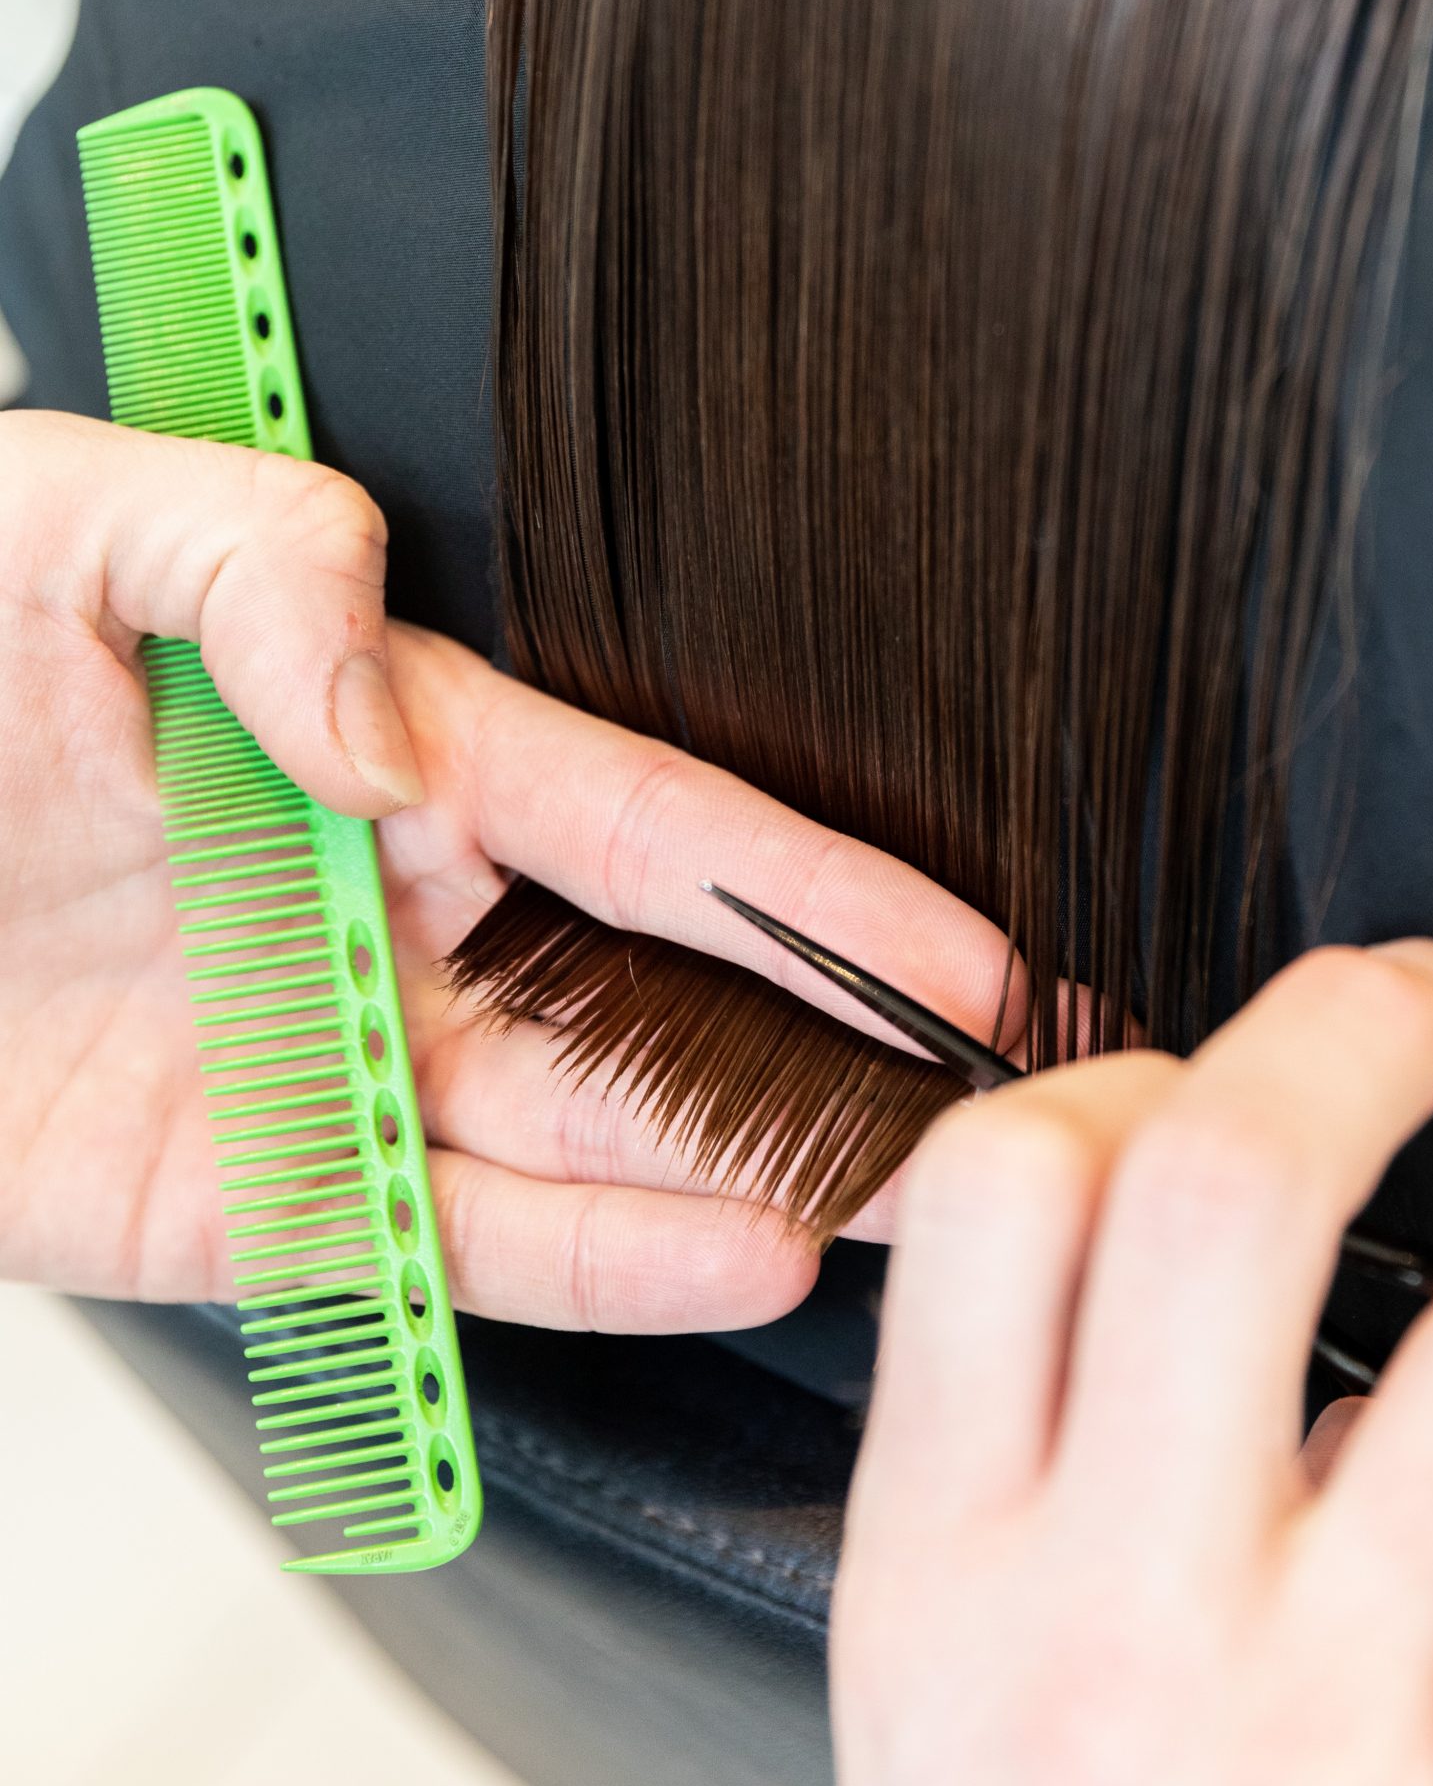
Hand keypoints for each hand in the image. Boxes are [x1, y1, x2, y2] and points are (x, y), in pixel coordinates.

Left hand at [0, 410, 1009, 1326]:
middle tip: (987, 1104)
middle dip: (827, 1053)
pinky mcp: (235, 1203)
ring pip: (580, 1138)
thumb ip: (263, 562)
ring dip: (737, 1174)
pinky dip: (581, 1264)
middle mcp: (380, 922)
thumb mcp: (59, 521)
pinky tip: (715, 1256)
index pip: (649, 827)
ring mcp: (322, 1071)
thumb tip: (404, 733)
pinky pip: (437, 1247)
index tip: (961, 940)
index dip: (813, 886)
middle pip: (655, 1000)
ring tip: (892, 1202)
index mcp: (373, 754)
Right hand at [834, 939, 1432, 1785]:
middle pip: (1222, 1193)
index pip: (997, 1199)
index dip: (1127, 1077)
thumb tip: (1183, 1272)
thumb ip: (1031, 1498)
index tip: (1211, 1078)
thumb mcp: (938, 1744)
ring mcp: (1310, 1745)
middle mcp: (1105, 1636)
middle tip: (1428, 1001)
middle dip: (1349, 1032)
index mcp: (939, 1590)